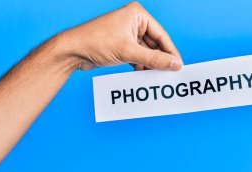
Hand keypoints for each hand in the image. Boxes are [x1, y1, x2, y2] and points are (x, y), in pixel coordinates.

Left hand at [61, 1, 182, 70]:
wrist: (72, 51)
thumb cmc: (96, 42)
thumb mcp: (129, 52)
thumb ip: (154, 59)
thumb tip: (174, 64)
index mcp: (137, 15)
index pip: (161, 35)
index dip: (171, 52)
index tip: (179, 66)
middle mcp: (133, 22)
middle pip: (154, 44)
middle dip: (160, 60)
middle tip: (169, 74)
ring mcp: (127, 34)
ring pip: (146, 52)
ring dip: (150, 64)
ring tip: (156, 77)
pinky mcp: (121, 45)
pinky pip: (137, 56)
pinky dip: (141, 65)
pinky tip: (143, 75)